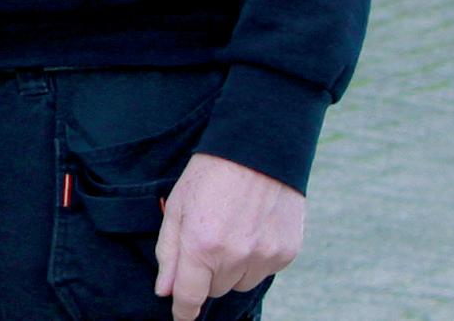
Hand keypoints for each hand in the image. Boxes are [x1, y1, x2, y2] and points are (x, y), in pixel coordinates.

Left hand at [155, 152, 302, 319]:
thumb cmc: (210, 175)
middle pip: (215, 290)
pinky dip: (255, 259)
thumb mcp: (177, 208)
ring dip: (232, 269)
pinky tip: (252, 229)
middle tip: (207, 240)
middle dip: (207, 273)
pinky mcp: (287, 253)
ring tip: (231, 231)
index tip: (181, 316)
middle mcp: (235, 257)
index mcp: (202, 245)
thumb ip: (169, 254)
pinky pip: (264, 271)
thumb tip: (165, 291)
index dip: (183, 311)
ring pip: (240, 284)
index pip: (190, 297)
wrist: (258, 150)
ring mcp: (265, 256)